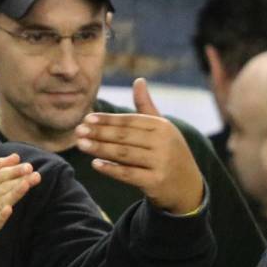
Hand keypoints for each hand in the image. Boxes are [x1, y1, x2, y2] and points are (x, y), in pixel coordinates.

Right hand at [0, 153, 38, 249]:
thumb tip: (16, 156)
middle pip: (2, 188)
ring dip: (13, 193)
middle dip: (18, 180)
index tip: (29, 166)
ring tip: (26, 185)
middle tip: (35, 174)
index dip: (14, 171)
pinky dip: (0, 216)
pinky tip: (9, 209)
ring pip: (0, 202)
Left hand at [74, 78, 203, 213]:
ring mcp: (160, 163)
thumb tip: (138, 80)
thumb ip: (146, 107)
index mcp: (162, 126)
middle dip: (99, 133)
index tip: (87, 118)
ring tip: (81, 145)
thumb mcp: (162, 129)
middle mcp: (162, 143)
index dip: (107, 119)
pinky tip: (95, 164)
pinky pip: (128, 174)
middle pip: (124, 136)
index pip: (129, 121)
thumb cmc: (169, 153)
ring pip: (123, 154)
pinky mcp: (155, 182)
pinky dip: (111, 169)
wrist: (187, 187)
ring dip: (99, 148)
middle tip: (78, 131)